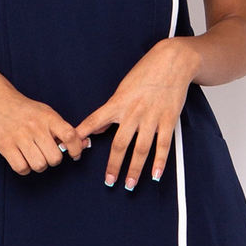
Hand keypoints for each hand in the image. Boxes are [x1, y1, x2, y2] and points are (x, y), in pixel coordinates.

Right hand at [0, 85, 90, 175]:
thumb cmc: (25, 110)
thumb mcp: (46, 113)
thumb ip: (62, 129)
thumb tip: (83, 145)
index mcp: (48, 117)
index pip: (70, 135)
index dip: (76, 149)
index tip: (75, 154)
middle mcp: (35, 127)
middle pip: (55, 158)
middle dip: (53, 159)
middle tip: (47, 153)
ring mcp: (19, 137)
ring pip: (39, 165)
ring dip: (39, 165)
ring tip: (34, 156)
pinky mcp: (5, 145)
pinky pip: (22, 168)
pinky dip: (24, 168)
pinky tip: (22, 158)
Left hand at [73, 38, 194, 189]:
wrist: (172, 61)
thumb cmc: (146, 72)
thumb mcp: (123, 88)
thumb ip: (111, 110)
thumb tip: (97, 128)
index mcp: (119, 102)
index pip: (95, 120)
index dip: (83, 134)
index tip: (73, 148)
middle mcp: (133, 112)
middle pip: (120, 144)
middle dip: (113, 165)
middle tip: (109, 181)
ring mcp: (151, 117)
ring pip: (141, 149)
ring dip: (134, 169)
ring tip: (129, 184)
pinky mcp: (168, 120)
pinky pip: (163, 145)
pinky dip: (159, 162)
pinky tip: (155, 175)